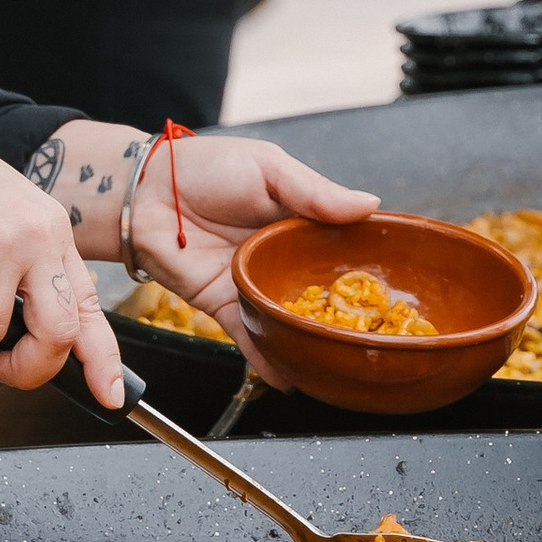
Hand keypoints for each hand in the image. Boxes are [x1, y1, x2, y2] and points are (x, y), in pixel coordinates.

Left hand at [123, 133, 380, 384]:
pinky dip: (269, 356)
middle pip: (320, 290)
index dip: (366, 264)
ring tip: (342, 362)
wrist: (144, 192)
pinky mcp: (225, 304)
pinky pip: (251, 334)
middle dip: (344, 312)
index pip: (340, 246)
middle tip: (376, 334)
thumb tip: (369, 204)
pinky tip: (291, 374)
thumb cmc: (204, 168)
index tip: (398, 283)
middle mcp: (281, 257)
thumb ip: (316, 191)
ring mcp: (254, 284)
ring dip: (311, 339)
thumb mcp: (269, 167)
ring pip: (290, 317)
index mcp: (298, 221)